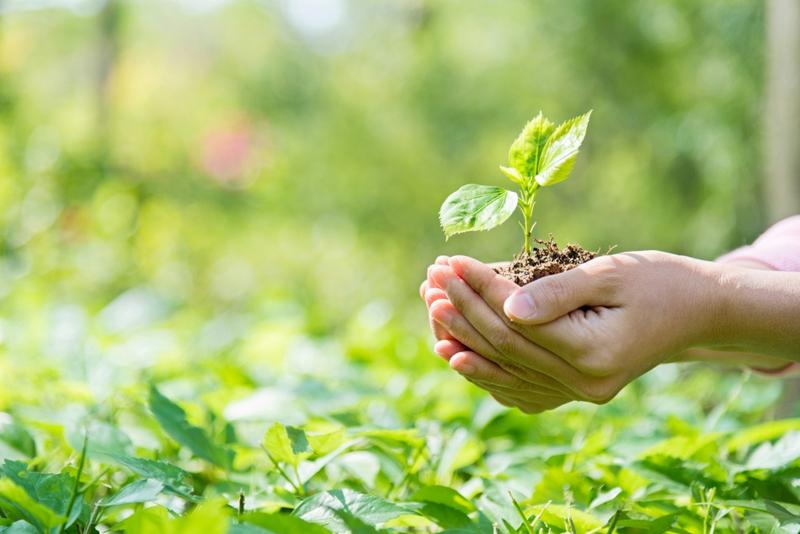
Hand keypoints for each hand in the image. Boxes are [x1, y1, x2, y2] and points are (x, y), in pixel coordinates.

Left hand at [422, 251, 727, 409]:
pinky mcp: (575, 391)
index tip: (451, 263)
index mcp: (594, 353)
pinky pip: (521, 387)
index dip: (481, 289)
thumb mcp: (614, 275)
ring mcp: (579, 394)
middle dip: (464, 311)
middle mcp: (584, 384)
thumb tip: (507, 308)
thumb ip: (559, 292)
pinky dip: (487, 371)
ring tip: (432, 312)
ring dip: (465, 340)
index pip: (519, 321)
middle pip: (507, 347)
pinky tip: (455, 357)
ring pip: (507, 370)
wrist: (698, 312)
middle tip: (430, 282)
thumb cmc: (659, 282)